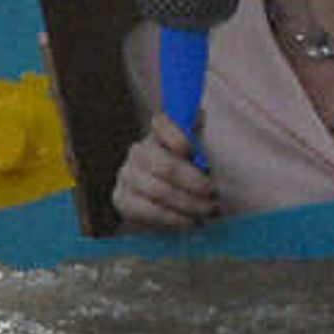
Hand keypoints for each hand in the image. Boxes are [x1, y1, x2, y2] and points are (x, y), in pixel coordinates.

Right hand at [110, 114, 216, 231]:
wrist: (157, 204)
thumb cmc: (182, 175)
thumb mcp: (193, 154)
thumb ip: (195, 133)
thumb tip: (199, 113)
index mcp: (157, 135)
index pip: (161, 124)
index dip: (175, 135)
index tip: (190, 150)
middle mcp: (138, 152)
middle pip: (165, 165)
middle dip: (193, 181)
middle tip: (212, 192)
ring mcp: (127, 176)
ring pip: (159, 190)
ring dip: (188, 203)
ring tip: (206, 209)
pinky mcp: (121, 199)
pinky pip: (150, 210)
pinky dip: (174, 218)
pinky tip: (189, 220)